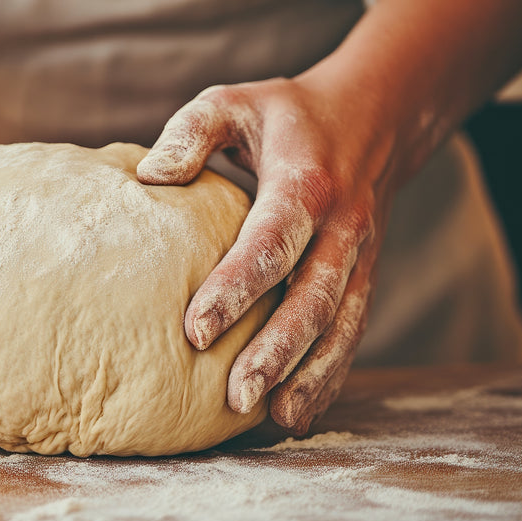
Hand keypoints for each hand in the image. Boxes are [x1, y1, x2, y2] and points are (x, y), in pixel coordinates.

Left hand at [138, 77, 392, 434]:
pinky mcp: (363, 279)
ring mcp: (360, 259)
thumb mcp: (234, 101)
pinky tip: (298, 414)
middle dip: (277, 352)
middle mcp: (342, 228)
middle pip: (313, 299)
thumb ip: (191, 132)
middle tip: (235, 395)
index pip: (270, 244)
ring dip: (311, 376)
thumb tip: (148, 177)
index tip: (194, 331)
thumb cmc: (284, 115)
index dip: (235, 289)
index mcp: (305, 184)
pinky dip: (330, 376)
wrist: (372, 118)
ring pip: (341, 327)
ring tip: (274, 419)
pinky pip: (351, 334)